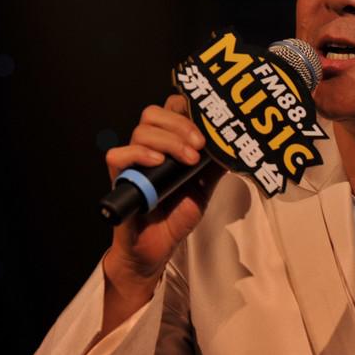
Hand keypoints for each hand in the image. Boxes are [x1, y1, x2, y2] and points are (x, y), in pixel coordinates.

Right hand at [100, 94, 223, 333]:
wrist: (158, 247)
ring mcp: (132, 162)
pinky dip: (139, 154)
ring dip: (169, 141)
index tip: (208, 122)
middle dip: (180, 124)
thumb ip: (216, 163)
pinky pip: (117, 155)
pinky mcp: (119, 179)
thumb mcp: (205, 185)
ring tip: (188, 159)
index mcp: (168, 143)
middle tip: (200, 143)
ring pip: (140, 131)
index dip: (186, 107)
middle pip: (153, 113)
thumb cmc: (177, 214)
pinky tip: (158, 162)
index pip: (170, 108)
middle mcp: (148, 147)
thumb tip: (237, 143)